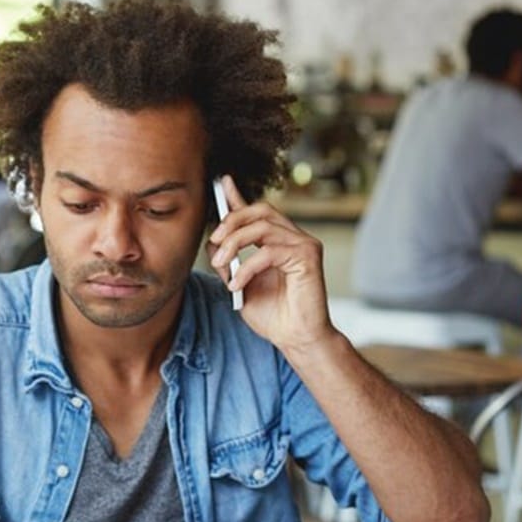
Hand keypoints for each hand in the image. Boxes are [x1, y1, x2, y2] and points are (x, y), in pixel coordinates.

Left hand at [207, 175, 334, 352]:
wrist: (295, 338)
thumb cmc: (272, 316)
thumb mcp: (239, 285)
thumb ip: (229, 262)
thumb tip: (212, 243)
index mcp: (277, 242)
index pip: (256, 212)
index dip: (238, 196)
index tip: (221, 183)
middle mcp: (293, 238)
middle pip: (260, 210)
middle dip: (231, 221)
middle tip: (214, 241)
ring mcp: (303, 244)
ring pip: (263, 226)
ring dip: (235, 243)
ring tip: (221, 264)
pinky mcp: (309, 257)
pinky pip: (270, 251)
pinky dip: (247, 267)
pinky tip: (237, 284)